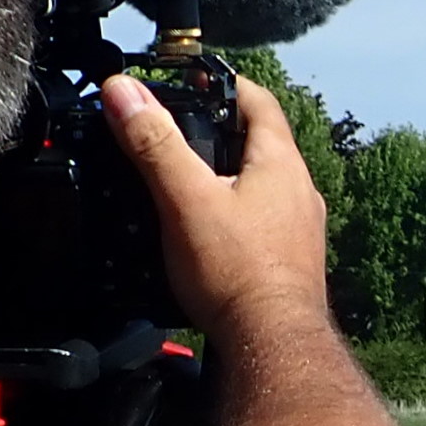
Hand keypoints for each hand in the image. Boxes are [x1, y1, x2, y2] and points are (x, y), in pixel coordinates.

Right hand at [101, 74, 329, 339]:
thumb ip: (155, 144)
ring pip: (263, 186)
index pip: (259, 101)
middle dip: (221, 132)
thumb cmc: (237, 273)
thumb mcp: (185, 198)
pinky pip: (263, 223)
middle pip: (261, 143)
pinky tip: (210, 233)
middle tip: (180, 129)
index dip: (225, 84)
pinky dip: (236, 215)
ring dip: (229, 176)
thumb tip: (124, 91)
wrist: (271, 346)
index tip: (194, 80)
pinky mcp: (290, 264)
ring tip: (188, 180)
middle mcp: (300, 192)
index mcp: (281, 164)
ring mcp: (300, 230)